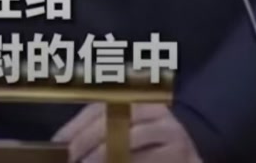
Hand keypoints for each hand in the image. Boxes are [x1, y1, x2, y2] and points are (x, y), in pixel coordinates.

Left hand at [52, 103, 201, 161]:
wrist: (195, 150)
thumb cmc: (150, 138)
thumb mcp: (128, 124)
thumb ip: (101, 126)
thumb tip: (64, 142)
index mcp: (135, 98)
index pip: (100, 107)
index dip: (76, 126)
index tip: (59, 144)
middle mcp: (153, 110)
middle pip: (112, 123)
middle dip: (86, 144)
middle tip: (72, 159)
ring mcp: (169, 133)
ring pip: (129, 143)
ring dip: (104, 158)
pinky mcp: (180, 155)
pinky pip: (148, 162)